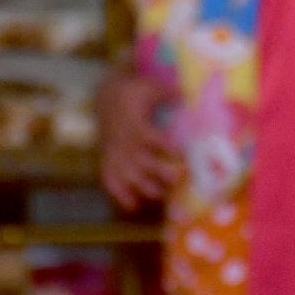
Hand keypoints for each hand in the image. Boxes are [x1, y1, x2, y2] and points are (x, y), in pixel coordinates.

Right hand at [97, 71, 182, 212]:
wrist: (105, 98)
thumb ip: (169, 93)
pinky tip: (134, 206)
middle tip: (177, 180)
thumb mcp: (150, 88)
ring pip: (128, 176)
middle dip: (160, 173)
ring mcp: (115, 154)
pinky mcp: (108, 160)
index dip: (167, 148)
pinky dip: (120, 194)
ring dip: (144, 187)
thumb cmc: (133, 93)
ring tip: (161, 195)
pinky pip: (110, 180)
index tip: (184, 156)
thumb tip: (189, 94)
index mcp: (136, 125)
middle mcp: (125, 143)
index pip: (152, 139)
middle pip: (142, 162)